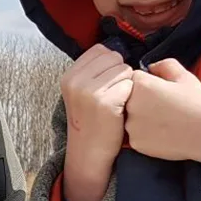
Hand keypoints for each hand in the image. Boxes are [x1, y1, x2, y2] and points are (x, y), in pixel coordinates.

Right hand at [61, 44, 135, 160]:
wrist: (89, 150)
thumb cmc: (91, 119)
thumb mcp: (80, 91)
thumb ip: (92, 71)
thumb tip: (115, 50)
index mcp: (69, 75)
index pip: (100, 50)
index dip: (110, 63)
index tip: (107, 81)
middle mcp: (76, 81)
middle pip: (114, 58)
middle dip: (120, 72)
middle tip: (114, 92)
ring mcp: (89, 92)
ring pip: (124, 70)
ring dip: (127, 83)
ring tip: (118, 100)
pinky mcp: (105, 102)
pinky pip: (130, 85)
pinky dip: (131, 96)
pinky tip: (122, 108)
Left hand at [125, 59, 200, 167]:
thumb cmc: (198, 104)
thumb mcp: (184, 76)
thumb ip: (164, 65)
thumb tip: (150, 68)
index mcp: (142, 84)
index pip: (132, 78)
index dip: (147, 83)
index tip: (160, 91)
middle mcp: (131, 104)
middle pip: (126, 97)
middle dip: (140, 99)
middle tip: (163, 106)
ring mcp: (131, 125)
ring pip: (128, 116)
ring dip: (140, 117)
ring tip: (163, 120)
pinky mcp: (135, 142)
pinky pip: (134, 134)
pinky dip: (144, 133)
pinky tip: (162, 132)